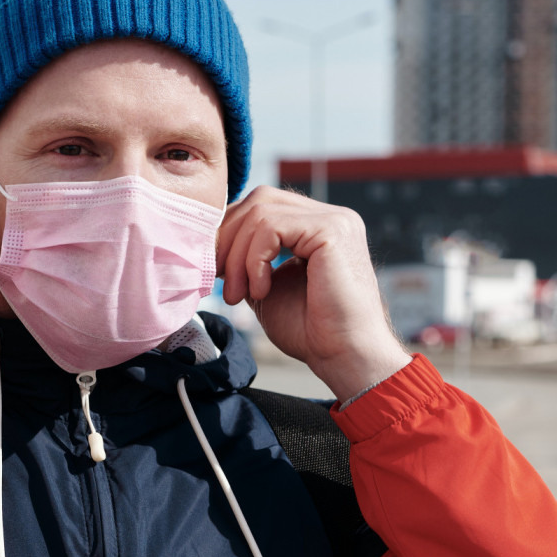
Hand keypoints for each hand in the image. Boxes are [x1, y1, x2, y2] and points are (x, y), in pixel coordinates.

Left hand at [216, 186, 411, 401]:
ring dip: (238, 256)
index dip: (229, 232)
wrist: (344, 356)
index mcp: (315, 226)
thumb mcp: (265, 287)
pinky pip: (272, 227)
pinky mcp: (332, 229)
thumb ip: (247, 261)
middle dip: (227, 239)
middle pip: (258, 201)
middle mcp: (328, 216)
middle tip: (217, 279)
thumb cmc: (310, 331)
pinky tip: (260, 290)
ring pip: (260, 213)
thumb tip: (213, 246)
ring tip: (238, 294)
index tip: (214, 269)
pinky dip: (255, 259)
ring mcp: (334, 219)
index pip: (261, 206)